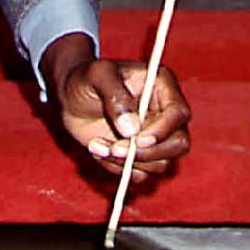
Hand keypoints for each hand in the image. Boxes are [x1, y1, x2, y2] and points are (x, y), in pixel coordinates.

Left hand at [44, 35, 191, 185]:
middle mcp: (164, 114)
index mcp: (162, 87)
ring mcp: (155, 136)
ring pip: (160, 163)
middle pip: (178, 144)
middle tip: (115, 149)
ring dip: (126, 162)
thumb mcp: (97, 76)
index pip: (179, 113)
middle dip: (147, 153)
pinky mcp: (141, 154)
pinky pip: (141, 174)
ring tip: (96, 145)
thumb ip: (116, 97)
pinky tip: (98, 150)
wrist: (70, 95)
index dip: (163, 130)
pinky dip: (118, 169)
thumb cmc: (85, 78)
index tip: (137, 138)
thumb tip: (132, 130)